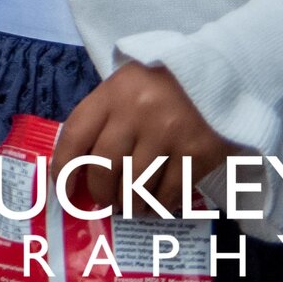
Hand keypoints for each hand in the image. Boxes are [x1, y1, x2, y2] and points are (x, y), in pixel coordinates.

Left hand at [55, 62, 237, 216]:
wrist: (219, 74)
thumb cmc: (162, 82)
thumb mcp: (124, 86)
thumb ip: (103, 118)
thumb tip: (82, 164)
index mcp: (111, 95)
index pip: (75, 136)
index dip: (63, 167)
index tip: (63, 188)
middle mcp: (136, 115)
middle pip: (105, 168)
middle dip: (100, 192)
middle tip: (105, 201)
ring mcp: (168, 135)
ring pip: (137, 186)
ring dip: (130, 204)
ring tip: (131, 207)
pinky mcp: (198, 153)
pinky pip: (172, 191)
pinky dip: (160, 204)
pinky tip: (156, 205)